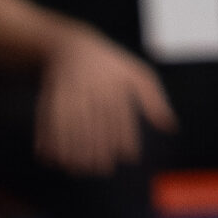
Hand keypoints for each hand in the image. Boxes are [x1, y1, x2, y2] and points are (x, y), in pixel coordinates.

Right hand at [36, 30, 174, 174]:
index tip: (127, 157)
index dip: (125, 137)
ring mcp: (71, 90)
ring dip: (71, 149)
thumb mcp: (136, 74)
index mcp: (116, 83)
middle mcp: (93, 86)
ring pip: (71, 124)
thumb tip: (170, 127)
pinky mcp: (51, 94)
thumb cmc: (110, 66)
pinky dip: (48, 139)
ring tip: (74, 168)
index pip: (121, 115)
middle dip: (95, 148)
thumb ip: (154, 100)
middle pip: (95, 123)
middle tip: (98, 170)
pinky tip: (49, 156)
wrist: (70, 47)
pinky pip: (49, 119)